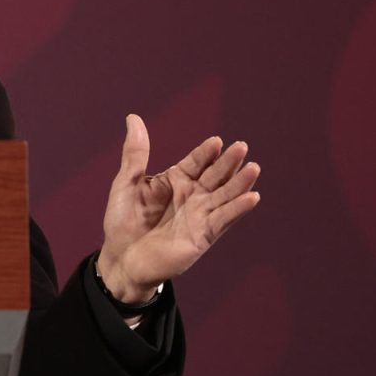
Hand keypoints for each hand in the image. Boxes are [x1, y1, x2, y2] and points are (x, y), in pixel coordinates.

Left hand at [97, 114, 260, 302]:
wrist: (121, 258)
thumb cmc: (122, 221)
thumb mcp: (126, 183)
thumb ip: (135, 153)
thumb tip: (133, 117)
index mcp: (176, 180)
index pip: (196, 161)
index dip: (206, 152)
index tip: (217, 141)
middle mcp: (192, 195)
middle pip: (215, 175)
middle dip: (228, 162)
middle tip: (241, 147)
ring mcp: (200, 215)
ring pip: (225, 195)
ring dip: (240, 183)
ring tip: (254, 168)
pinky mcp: (203, 235)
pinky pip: (223, 220)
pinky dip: (238, 209)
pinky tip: (252, 197)